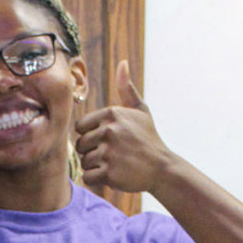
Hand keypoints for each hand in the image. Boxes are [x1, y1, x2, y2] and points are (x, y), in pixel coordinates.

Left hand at [74, 60, 175, 194]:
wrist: (162, 167)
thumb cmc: (148, 138)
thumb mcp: (140, 110)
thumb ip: (126, 89)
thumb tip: (122, 62)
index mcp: (112, 114)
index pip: (80, 127)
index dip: (91, 136)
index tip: (107, 141)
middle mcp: (109, 130)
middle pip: (80, 145)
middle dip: (92, 152)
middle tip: (112, 155)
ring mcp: (109, 151)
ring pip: (84, 161)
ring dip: (96, 166)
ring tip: (114, 164)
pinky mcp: (110, 172)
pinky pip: (88, 176)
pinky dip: (97, 180)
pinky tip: (113, 175)